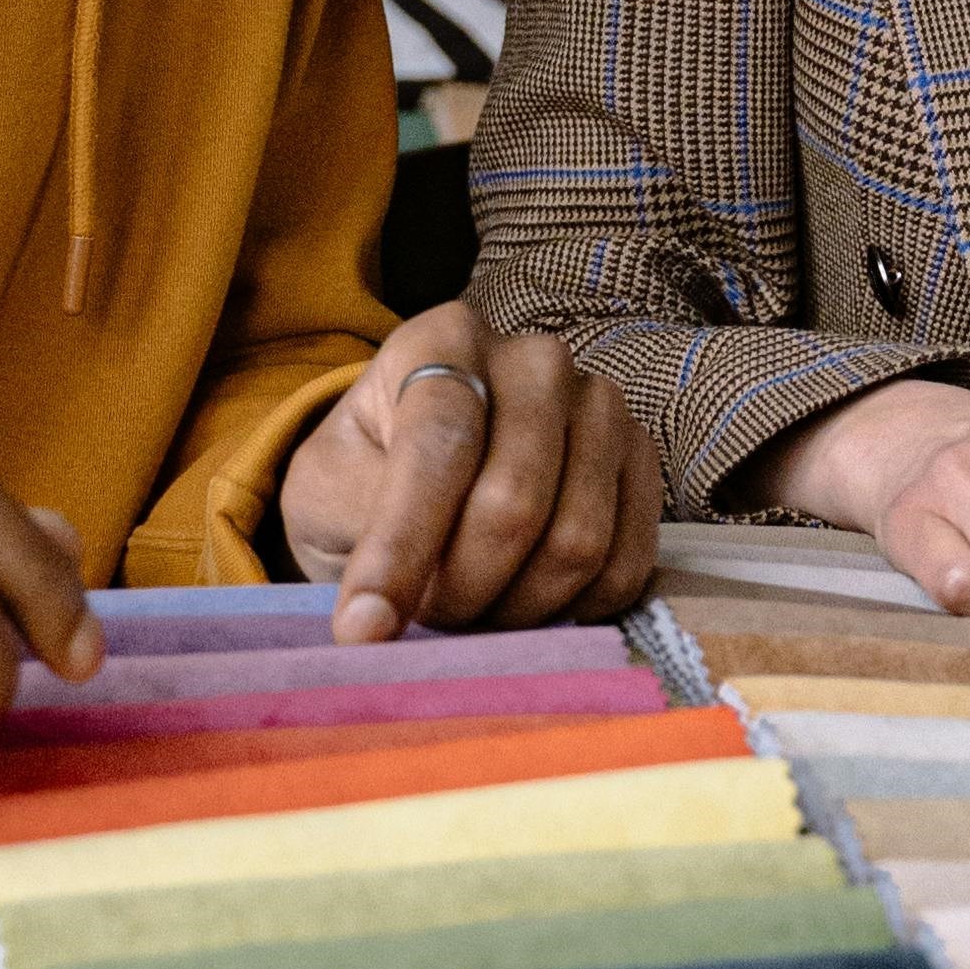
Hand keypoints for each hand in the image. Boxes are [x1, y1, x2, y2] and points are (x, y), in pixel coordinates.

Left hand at [281, 302, 661, 640]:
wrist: (440, 461)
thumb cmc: (370, 470)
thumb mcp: (328, 484)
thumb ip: (355, 528)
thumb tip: (375, 618)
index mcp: (445, 340)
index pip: (438, 449)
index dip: (401, 548)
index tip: (364, 628)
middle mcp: (536, 359)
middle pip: (514, 504)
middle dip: (462, 588)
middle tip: (431, 616)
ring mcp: (601, 406)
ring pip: (577, 542)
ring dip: (517, 607)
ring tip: (475, 607)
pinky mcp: (642, 460)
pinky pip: (626, 564)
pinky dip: (574, 610)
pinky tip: (531, 604)